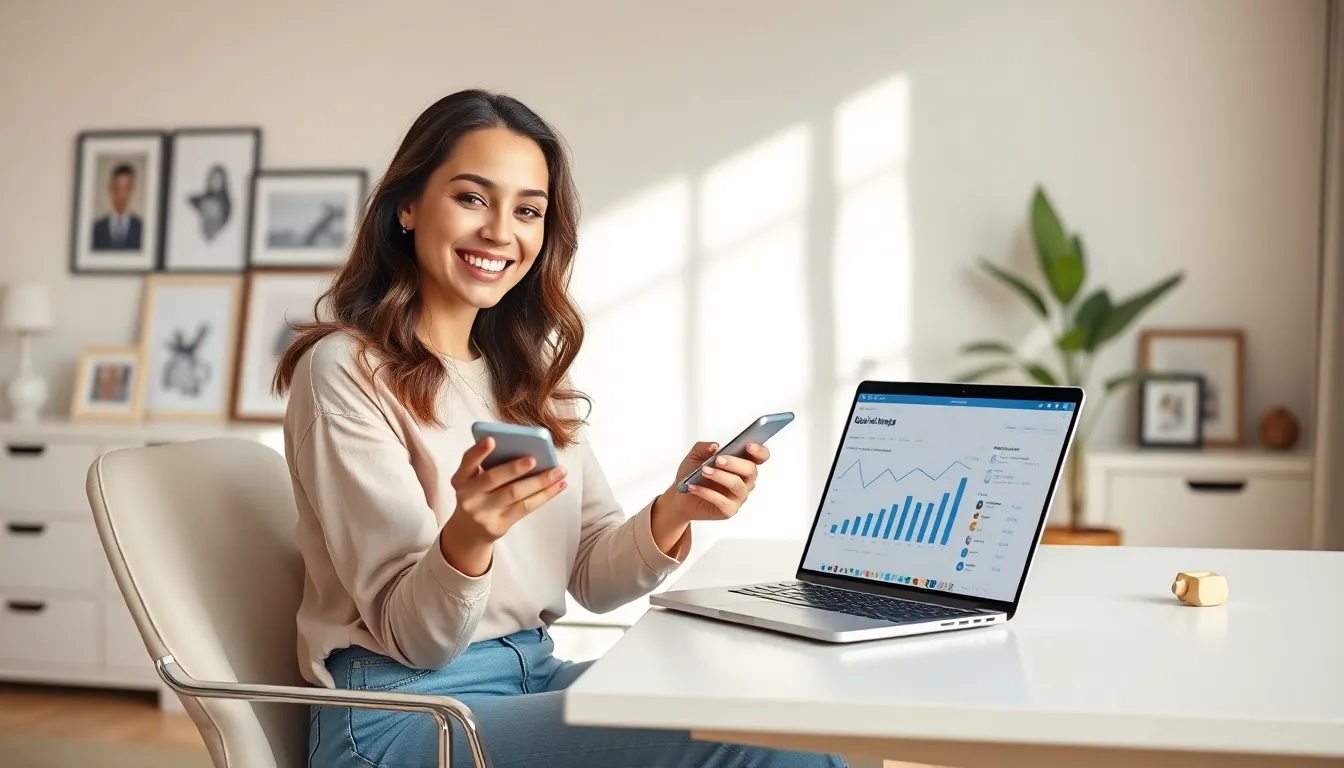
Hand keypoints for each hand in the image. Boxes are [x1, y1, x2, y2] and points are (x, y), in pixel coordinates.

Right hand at [439, 437, 567, 575]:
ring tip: (560, 471)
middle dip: (515, 468)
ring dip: (540, 481)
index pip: (467, 462)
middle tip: (535, 458)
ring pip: (515, 494)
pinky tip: (558, 485)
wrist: (469, 530)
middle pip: (493, 478)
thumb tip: (527, 450)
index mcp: (460, 479)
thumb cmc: (479, 494)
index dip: (479, 451)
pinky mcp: (498, 525)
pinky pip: (525, 507)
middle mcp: (468, 496)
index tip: (491, 439)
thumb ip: (491, 466)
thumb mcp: (474, 480)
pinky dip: (545, 495)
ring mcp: (483, 513)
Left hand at [649, 440, 770, 552]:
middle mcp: (744, 480)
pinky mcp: (729, 510)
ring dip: (720, 476)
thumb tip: (715, 446)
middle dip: (735, 463)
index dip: (759, 451)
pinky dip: (706, 492)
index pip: (760, 457)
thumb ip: (703, 447)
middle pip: (751, 470)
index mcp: (741, 464)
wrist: (680, 496)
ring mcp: (738, 496)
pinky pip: (722, 501)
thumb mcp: (694, 456)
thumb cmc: (692, 474)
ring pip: (737, 485)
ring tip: (703, 471)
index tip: (749, 446)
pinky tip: (694, 486)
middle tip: (718, 460)